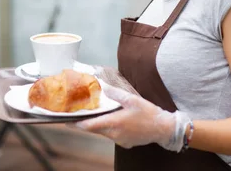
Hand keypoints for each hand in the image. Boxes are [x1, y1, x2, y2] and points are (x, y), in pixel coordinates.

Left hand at [73, 84, 189, 150]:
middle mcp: (114, 134)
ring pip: (103, 132)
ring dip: (97, 125)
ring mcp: (119, 140)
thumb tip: (103, 87)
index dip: (76, 123)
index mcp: (114, 123)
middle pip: (94, 129)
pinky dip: (108, 128)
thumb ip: (116, 94)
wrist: (163, 129)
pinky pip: (112, 135)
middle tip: (78, 113)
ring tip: (93, 114)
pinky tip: (112, 120)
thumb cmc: (149, 113)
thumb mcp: (132, 99)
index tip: (67, 119)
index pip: (89, 126)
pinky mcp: (125, 143)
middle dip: (85, 122)